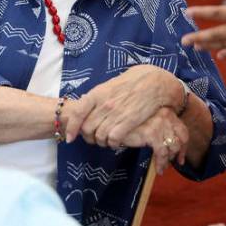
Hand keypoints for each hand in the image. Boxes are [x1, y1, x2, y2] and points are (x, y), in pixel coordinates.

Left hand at [64, 64, 181, 147]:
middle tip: (94, 138)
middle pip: (87, 129)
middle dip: (88, 137)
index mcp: (97, 93)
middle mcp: (104, 104)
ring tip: (106, 140)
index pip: (77, 113)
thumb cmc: (132, 82)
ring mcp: (116, 114)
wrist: (154, 82)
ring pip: (99, 137)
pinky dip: (113, 143)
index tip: (70, 137)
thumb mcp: (110, 84)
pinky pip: (113, 140)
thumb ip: (98, 97)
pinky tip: (116, 141)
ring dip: (101, 142)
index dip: (71, 128)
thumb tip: (85, 106)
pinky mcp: (128, 122)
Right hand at [121, 106, 188, 173]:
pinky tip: (158, 169)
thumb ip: (162, 130)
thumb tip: (172, 147)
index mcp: (168, 112)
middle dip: (178, 153)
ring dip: (168, 160)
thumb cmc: (132, 125)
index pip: (183, 131)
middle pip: (181, 139)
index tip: (181, 157)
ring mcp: (160, 124)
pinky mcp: (152, 133)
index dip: (184, 146)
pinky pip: (162, 153)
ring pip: (172, 147)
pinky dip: (161, 163)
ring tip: (162, 167)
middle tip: (173, 163)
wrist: (115, 122)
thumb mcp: (151, 123)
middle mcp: (166, 116)